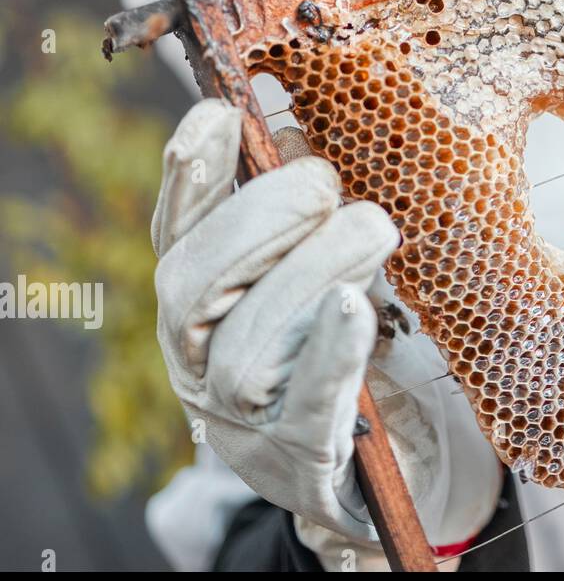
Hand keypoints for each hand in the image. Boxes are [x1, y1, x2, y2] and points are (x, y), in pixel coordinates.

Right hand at [152, 99, 502, 569]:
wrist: (342, 465)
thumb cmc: (322, 341)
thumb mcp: (305, 269)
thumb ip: (296, 214)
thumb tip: (297, 136)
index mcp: (195, 297)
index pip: (175, 231)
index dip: (191, 176)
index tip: (218, 115)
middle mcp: (195, 351)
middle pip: (194, 282)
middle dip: (258, 219)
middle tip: (322, 183)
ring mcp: (239, 409)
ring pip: (247, 344)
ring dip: (312, 272)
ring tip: (370, 229)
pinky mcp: (296, 450)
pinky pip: (307, 400)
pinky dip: (331, 350)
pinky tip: (355, 308)